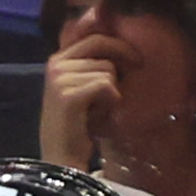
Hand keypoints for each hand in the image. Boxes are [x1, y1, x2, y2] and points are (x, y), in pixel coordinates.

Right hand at [39, 39, 123, 170]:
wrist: (62, 158)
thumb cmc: (78, 125)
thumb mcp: (84, 88)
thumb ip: (94, 66)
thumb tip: (123, 47)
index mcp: (57, 60)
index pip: (91, 36)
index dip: (116, 42)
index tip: (134, 55)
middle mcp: (55, 65)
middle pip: (100, 45)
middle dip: (123, 54)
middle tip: (139, 66)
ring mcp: (59, 79)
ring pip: (106, 69)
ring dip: (113, 89)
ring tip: (103, 108)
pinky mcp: (68, 96)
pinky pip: (104, 84)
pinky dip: (111, 99)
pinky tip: (104, 114)